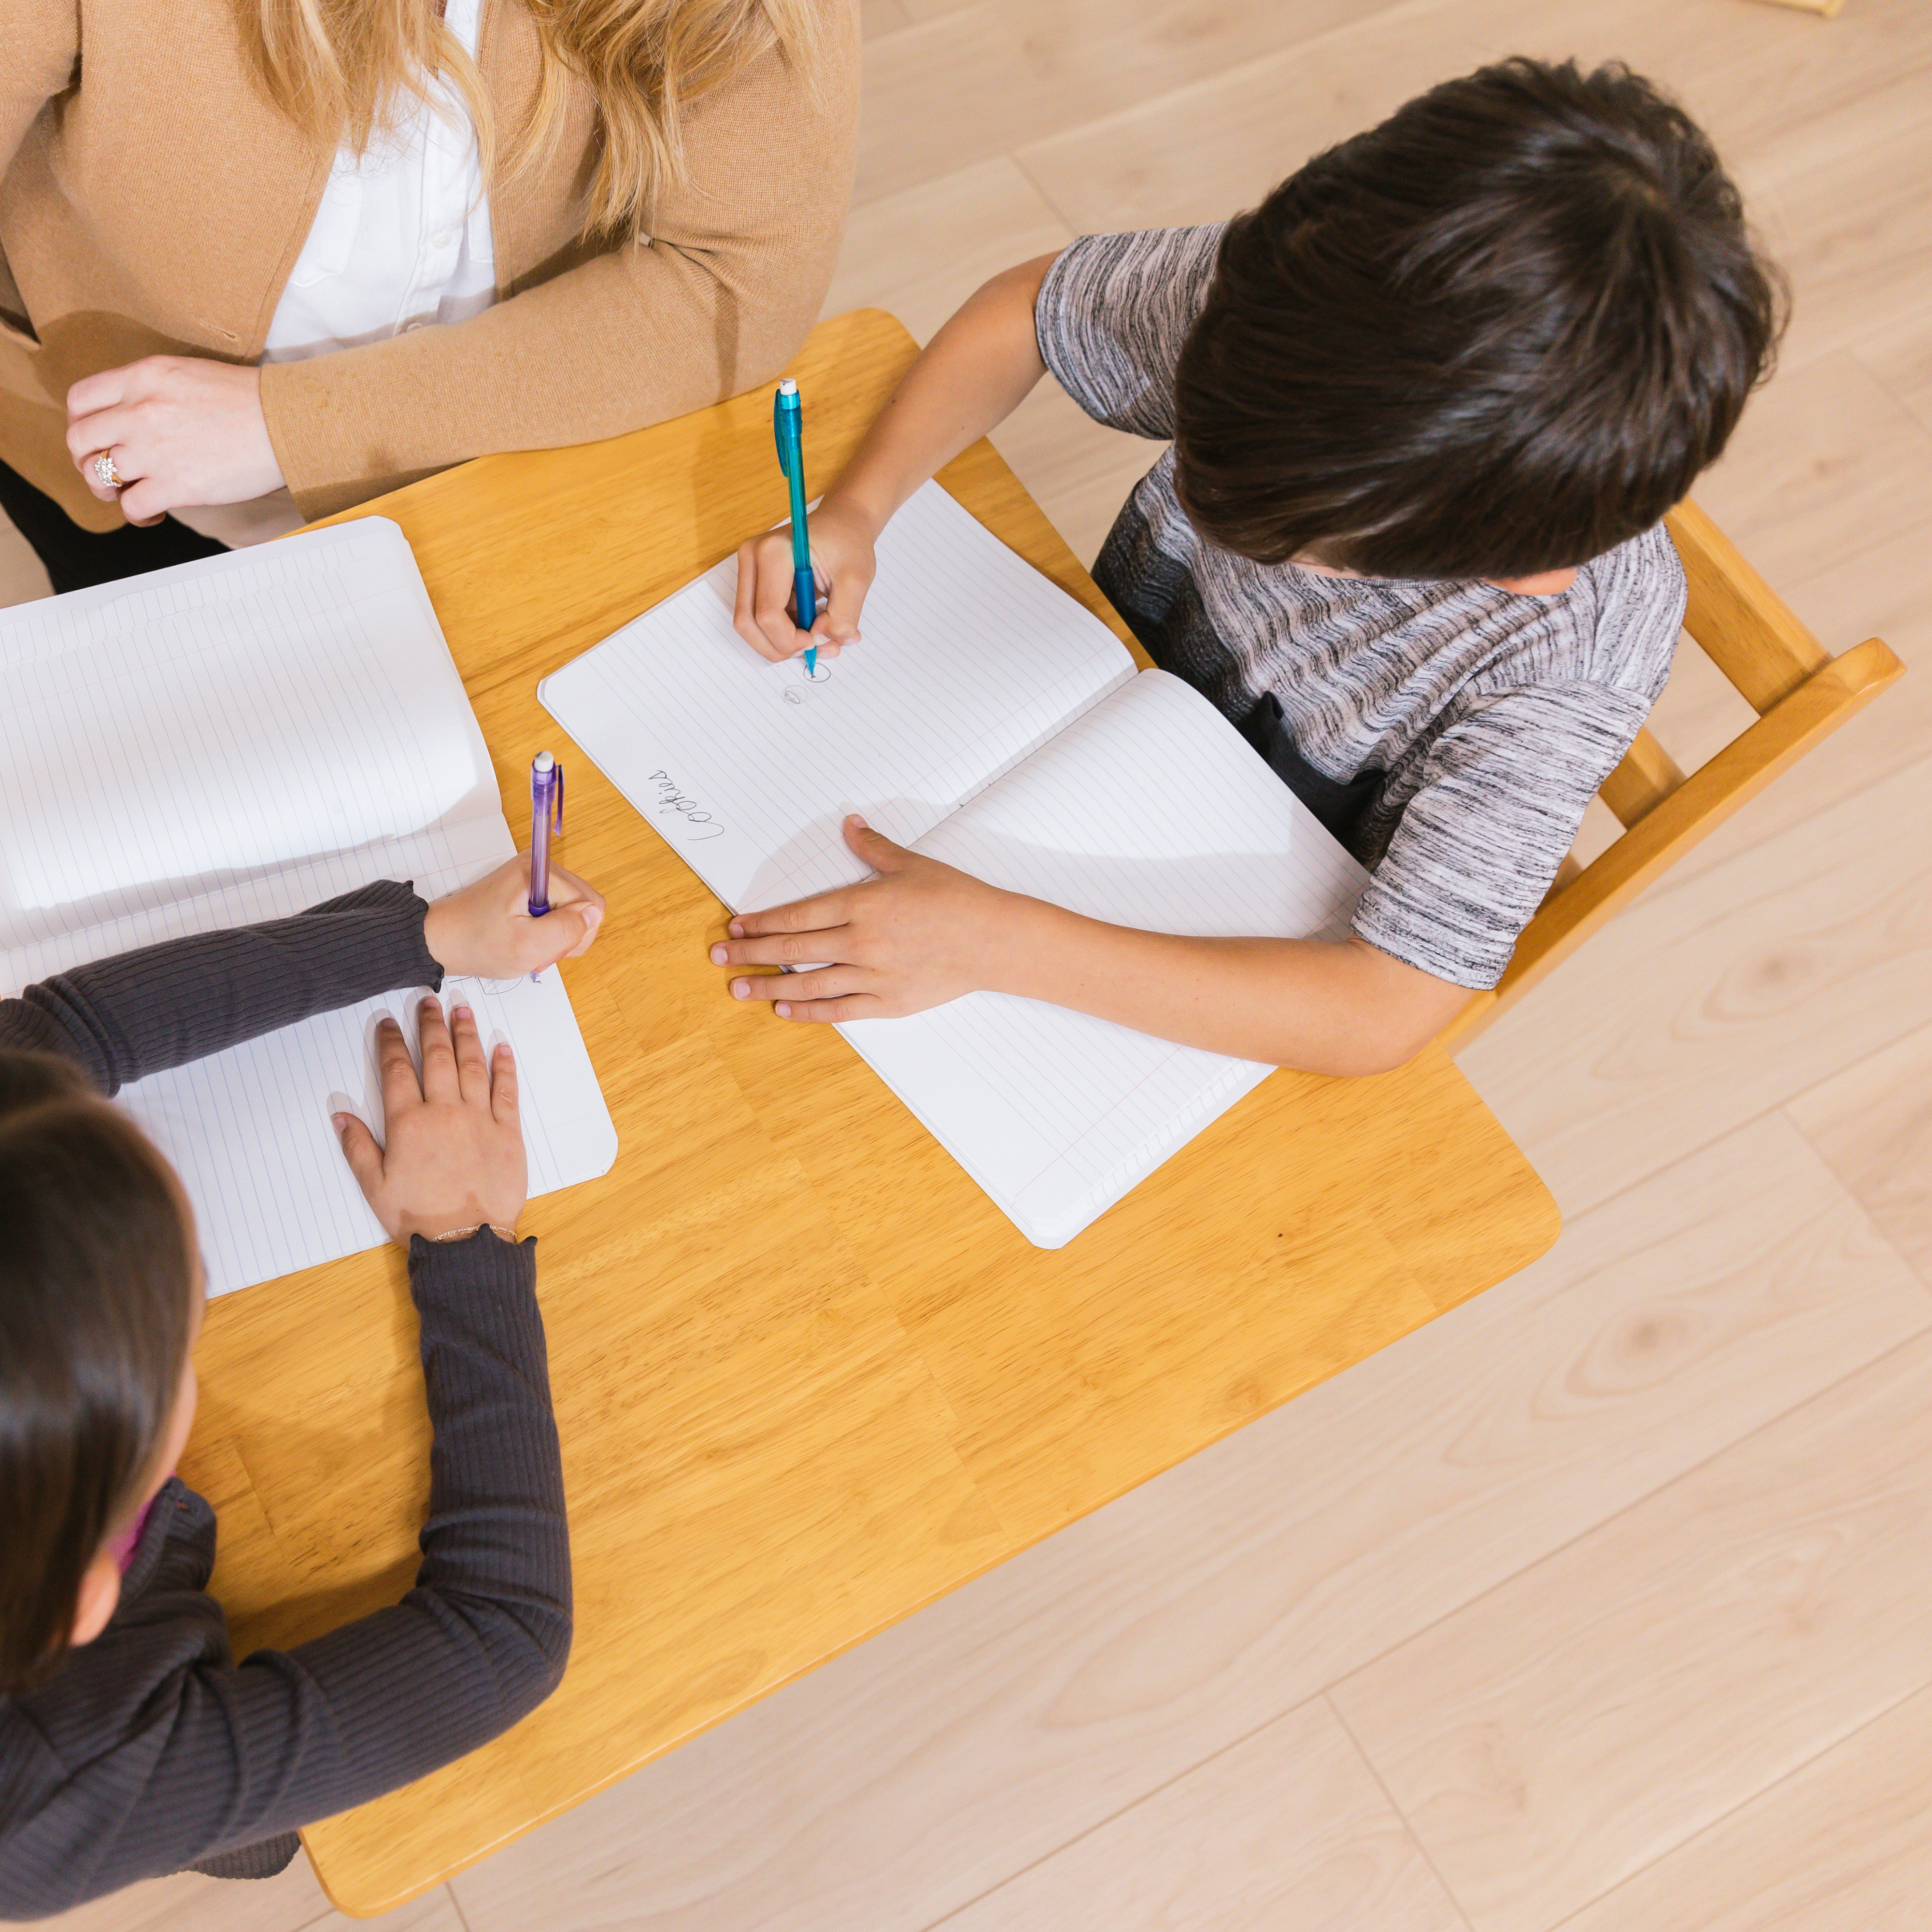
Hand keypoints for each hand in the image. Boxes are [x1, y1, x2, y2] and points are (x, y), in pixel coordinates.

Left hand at [66, 356, 283, 524]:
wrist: (285, 422)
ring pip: (99, 476)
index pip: (81, 400)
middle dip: (84, 460)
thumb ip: (151, 390)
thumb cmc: (248, 400)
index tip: (95, 438)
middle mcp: (139, 411)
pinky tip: (153, 514)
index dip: (80, 423)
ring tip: (127, 494)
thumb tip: (130, 416)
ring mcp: (154, 450)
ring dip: (107, 490)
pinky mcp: (175, 485)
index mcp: (142, 378)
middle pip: (79, 440)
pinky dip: (136, 516)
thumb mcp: (186, 374)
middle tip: (104, 470)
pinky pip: (132, 507)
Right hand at [335, 999, 526, 1244]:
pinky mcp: (508, 1132)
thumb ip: (358, 1147)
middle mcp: (445, 1112)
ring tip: (461, 1010)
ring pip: (471, 1066)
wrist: (466, 1242)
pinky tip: (499, 1046)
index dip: (389, 1043)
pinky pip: (506, 1091)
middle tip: (427, 1001)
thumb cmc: (418, 1218)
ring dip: (466, 1035)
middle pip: (436, 1057)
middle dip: (430, 1026)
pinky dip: (503, 1066)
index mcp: (409, 1124)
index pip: (395, 1071)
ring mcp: (479, 1119)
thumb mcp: (376, 1187)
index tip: (387, 1022)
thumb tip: (339, 1113)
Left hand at [423, 857, 605, 979]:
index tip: (548, 949)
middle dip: (567, 933)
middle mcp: (537, 866)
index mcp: (537, 873)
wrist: (439, 939)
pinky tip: (527, 938)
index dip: (576, 933)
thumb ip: (566, 929)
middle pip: (583, 903)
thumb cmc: (477, 945)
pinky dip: (546, 928)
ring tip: (530, 946)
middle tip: (538, 951)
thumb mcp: (526, 946)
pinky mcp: (527, 885)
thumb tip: (595, 913)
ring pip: (571, 907)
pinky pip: (556, 907)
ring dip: (556, 934)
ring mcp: (532, 874)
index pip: (590, 903)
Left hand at [708, 815, 1019, 1019]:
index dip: (761, 922)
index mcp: (861, 904)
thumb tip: (850, 825)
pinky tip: (784, 1009)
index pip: (797, 914)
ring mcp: (872, 974)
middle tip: (720, 956)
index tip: (736, 926)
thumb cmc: (956, 899)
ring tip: (739, 987)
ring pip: (808, 981)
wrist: (993, 940)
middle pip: (793, 947)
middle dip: (751, 951)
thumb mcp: (911, 864)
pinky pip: (838, 1008)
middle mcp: (860, 941)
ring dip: (768, 984)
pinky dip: (808, 1010)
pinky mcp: (887, 1001)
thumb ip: (873, 848)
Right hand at [732, 496, 878, 662]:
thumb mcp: (856, 579)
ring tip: (820, 643)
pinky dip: (784, 635)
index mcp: (773, 552)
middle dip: (779, 647)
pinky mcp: (755, 580)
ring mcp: (750, 569)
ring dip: (781, 645)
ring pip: (750, 625)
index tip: (817, 641)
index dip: (790, 639)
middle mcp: (752, 558)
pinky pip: (760, 619)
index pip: (767, 614)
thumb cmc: (848, 543)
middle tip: (812, 650)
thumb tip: (822, 641)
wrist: (843, 524)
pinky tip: (814, 633)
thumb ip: (843, 615)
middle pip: (747, 623)